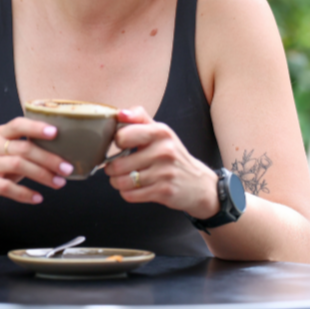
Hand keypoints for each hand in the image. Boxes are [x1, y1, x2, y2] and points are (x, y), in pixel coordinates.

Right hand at [0, 118, 73, 215]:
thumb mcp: (4, 156)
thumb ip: (25, 152)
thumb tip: (59, 153)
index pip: (18, 124)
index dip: (37, 127)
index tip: (55, 132)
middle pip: (24, 148)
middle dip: (49, 158)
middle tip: (67, 168)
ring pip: (18, 165)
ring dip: (42, 175)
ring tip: (58, 183)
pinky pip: (7, 187)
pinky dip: (25, 193)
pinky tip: (38, 198)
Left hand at [104, 106, 219, 219]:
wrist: (198, 182)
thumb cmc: (173, 156)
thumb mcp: (160, 132)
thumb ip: (140, 118)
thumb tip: (120, 113)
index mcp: (160, 132)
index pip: (123, 135)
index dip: (116, 142)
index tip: (120, 145)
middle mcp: (164, 151)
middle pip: (118, 164)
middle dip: (111, 168)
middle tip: (116, 167)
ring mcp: (164, 172)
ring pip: (122, 181)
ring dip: (117, 182)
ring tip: (123, 178)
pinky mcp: (163, 191)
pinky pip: (130, 195)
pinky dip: (127, 193)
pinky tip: (134, 188)